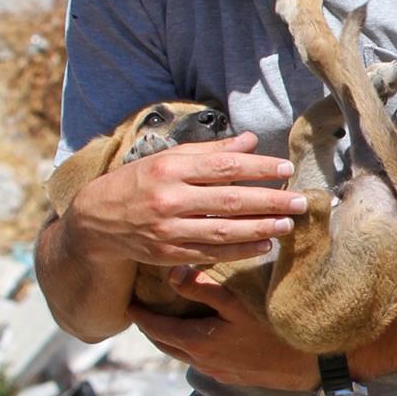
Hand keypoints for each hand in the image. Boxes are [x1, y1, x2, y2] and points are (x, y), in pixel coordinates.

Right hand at [64, 131, 307, 266]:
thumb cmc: (139, 182)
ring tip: (288, 224)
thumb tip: (250, 141)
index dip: (258, 168)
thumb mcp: (168, 158)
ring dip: (260, 228)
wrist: (97, 221)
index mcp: (170, 169)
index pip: (223, 167)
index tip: (285, 169)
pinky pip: (212, 253)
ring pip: (223, 230)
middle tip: (299, 200)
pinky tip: (264, 245)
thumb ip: (210, 151)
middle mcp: (169, 200)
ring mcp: (168, 230)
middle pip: (229, 200)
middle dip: (269, 201)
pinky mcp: (169, 254)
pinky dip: (240, 250)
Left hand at [130, 269, 318, 390]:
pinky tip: (197, 333)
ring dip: (169, 337)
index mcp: (197, 342)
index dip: (139, 315)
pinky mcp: (230, 376)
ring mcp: (215, 371)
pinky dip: (188, 345)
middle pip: (164, 344)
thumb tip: (171, 273)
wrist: (306, 365)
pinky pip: (198, 360)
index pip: (156, 328)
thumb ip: (203, 288)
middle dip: (150, 327)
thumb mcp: (237, 303)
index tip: (127, 302)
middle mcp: (200, 361)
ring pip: (181, 354)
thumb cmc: (273, 329)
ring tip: (164, 318)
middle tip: (141, 308)